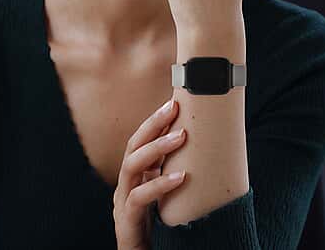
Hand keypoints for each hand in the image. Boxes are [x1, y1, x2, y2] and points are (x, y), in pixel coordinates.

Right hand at [113, 99, 186, 249]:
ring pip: (131, 165)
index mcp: (136, 172)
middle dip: (153, 124)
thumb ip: (173, 171)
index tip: (173, 102)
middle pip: (133, 144)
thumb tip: (201, 149)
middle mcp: (126, 181)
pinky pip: (139, 197)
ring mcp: (123, 198)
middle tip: (174, 107)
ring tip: (180, 136)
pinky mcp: (127, 218)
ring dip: (156, 147)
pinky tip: (180, 177)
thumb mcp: (165, 190)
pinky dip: (159, 185)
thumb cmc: (157, 222)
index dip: (155, 120)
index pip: (141, 139)